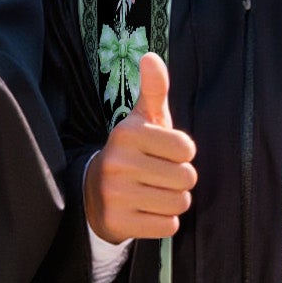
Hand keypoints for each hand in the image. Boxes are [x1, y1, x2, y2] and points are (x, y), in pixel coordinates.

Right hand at [84, 52, 196, 241]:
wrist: (93, 193)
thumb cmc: (132, 152)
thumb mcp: (142, 120)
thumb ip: (153, 90)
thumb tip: (151, 56)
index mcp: (127, 133)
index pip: (187, 149)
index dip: (182, 154)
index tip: (163, 154)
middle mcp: (118, 162)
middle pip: (187, 178)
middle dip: (179, 180)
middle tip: (157, 177)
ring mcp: (115, 194)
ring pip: (179, 203)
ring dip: (173, 201)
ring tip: (152, 193)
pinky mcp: (118, 222)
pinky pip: (168, 226)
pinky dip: (163, 222)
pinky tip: (145, 211)